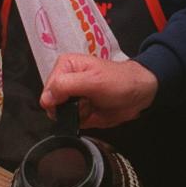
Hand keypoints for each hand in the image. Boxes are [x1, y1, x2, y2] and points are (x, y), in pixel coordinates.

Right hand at [41, 55, 157, 128]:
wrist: (140, 93)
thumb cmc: (119, 81)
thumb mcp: (93, 81)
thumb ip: (66, 86)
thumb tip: (45, 98)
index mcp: (65, 66)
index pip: (47, 90)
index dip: (60, 99)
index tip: (77, 98)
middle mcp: (65, 80)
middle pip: (52, 104)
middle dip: (69, 108)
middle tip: (87, 102)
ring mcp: (72, 96)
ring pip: (62, 115)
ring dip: (78, 115)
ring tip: (92, 106)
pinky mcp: (79, 109)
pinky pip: (72, 121)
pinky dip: (83, 120)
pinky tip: (95, 112)